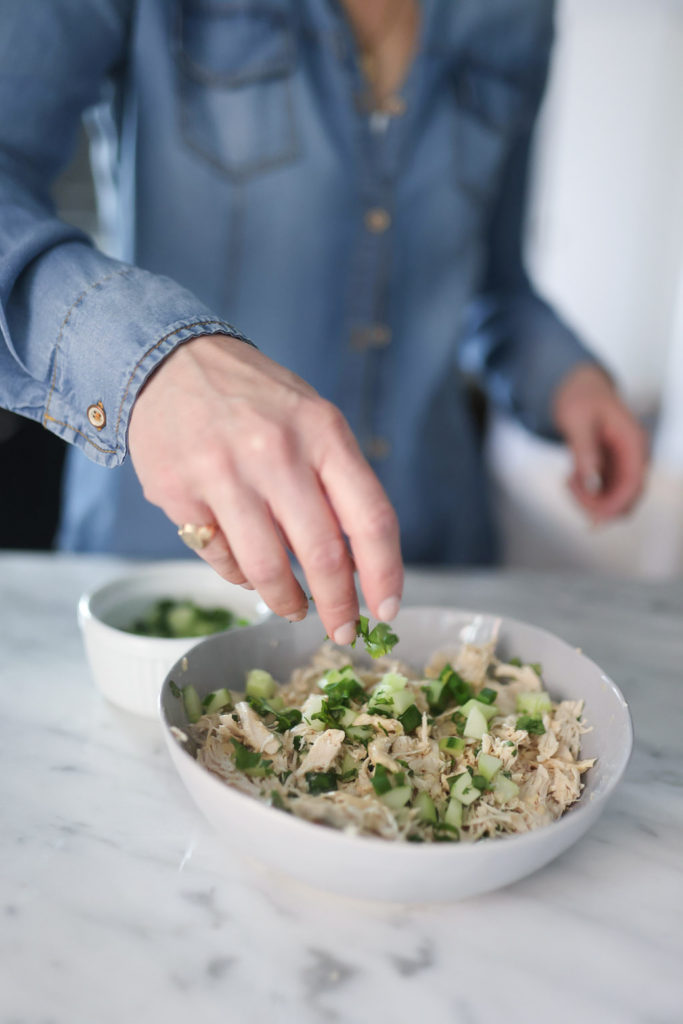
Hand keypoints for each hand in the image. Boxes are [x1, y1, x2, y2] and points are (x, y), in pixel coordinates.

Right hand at [128, 335, 402, 641]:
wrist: (167, 361)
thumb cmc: (254, 400)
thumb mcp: (311, 419)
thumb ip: (337, 483)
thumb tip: (357, 567)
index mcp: (322, 431)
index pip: (370, 518)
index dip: (385, 574)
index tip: (387, 609)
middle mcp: (275, 451)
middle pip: (322, 556)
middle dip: (338, 606)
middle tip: (342, 628)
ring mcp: (223, 473)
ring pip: (267, 569)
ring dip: (287, 601)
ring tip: (294, 607)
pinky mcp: (178, 494)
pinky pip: (220, 558)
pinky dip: (240, 575)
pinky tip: (247, 567)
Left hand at [552, 364, 647, 522]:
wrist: (579, 388)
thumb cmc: (579, 399)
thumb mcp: (577, 420)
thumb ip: (585, 450)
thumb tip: (592, 483)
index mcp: (634, 442)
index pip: (634, 485)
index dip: (615, 506)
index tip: (591, 519)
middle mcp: (635, 457)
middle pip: (627, 499)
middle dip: (597, 505)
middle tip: (568, 487)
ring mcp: (625, 464)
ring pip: (614, 500)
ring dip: (589, 499)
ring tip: (568, 479)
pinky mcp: (613, 469)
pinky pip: (604, 493)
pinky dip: (587, 493)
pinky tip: (570, 478)